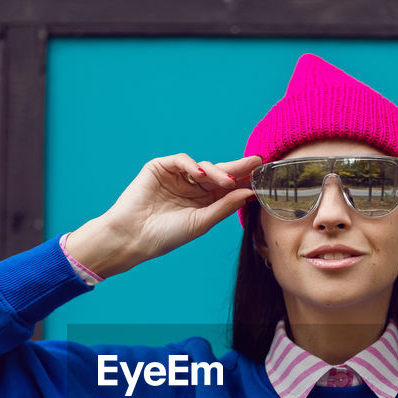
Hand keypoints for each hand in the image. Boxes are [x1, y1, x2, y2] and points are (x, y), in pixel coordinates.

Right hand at [66, 153, 259, 277]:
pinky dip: (192, 164)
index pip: (228, 188)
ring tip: (225, 181)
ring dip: (216, 171)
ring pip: (203, 166)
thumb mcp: (201, 222)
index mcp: (204, 202)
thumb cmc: (166, 235)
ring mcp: (177, 176)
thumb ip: (224, 206)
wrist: (133, 236)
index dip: (244, 182)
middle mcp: (192, 187)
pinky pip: (181, 160)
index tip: (263, 178)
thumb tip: (249, 193)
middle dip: (237, 168)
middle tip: (256, 162)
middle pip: (219, 174)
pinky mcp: (160, 168)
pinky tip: (200, 173)